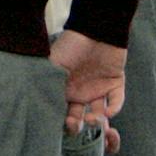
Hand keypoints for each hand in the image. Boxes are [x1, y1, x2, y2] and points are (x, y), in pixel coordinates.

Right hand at [51, 29, 126, 152]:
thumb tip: (38, 106)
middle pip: (80, 117)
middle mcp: (80, 92)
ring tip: (93, 119)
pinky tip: (107, 111)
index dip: (61, 121)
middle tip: (76, 124)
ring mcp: (98, 89)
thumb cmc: (70, 45)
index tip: (60, 124)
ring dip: (96, 120)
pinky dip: (113, 108)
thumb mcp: (53, 65)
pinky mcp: (114, 84)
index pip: (61, 111)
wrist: (95, 29)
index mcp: (63, 89)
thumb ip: (47, 84)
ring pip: (99, 113)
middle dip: (77, 125)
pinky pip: (116, 101)